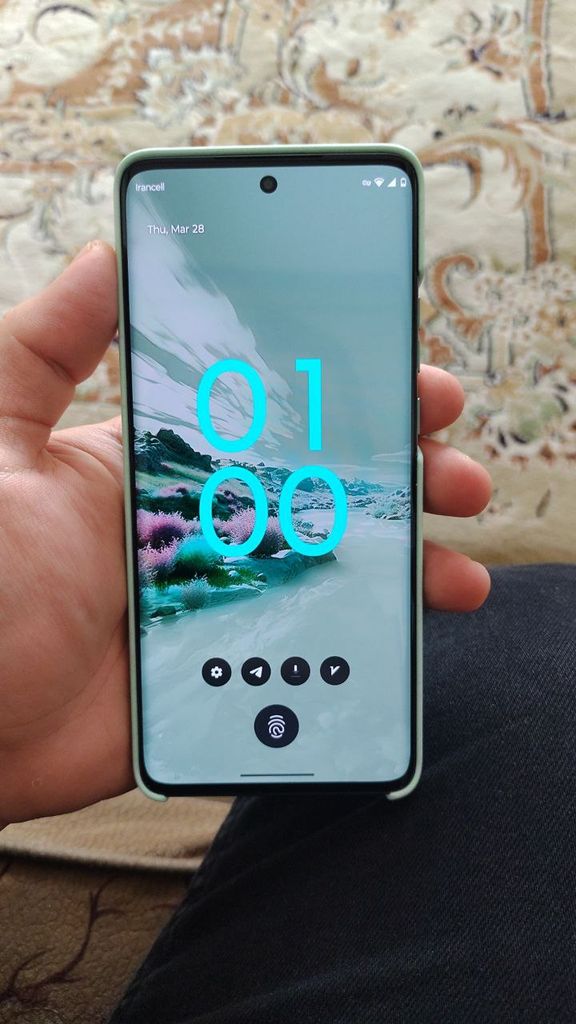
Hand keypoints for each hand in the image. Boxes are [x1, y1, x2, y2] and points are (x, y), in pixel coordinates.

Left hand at [0, 242, 490, 824]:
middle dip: (397, 480)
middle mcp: (191, 531)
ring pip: (324, 579)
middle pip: (317, 497)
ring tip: (455, 571)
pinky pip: (300, 660)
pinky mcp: (212, 680)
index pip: (270, 420)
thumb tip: (101, 257)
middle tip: (454, 473)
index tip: (411, 386)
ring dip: (398, 570)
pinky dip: (358, 656)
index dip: (346, 401)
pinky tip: (404, 644)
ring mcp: (208, 609)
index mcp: (151, 467)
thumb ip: (43, 349)